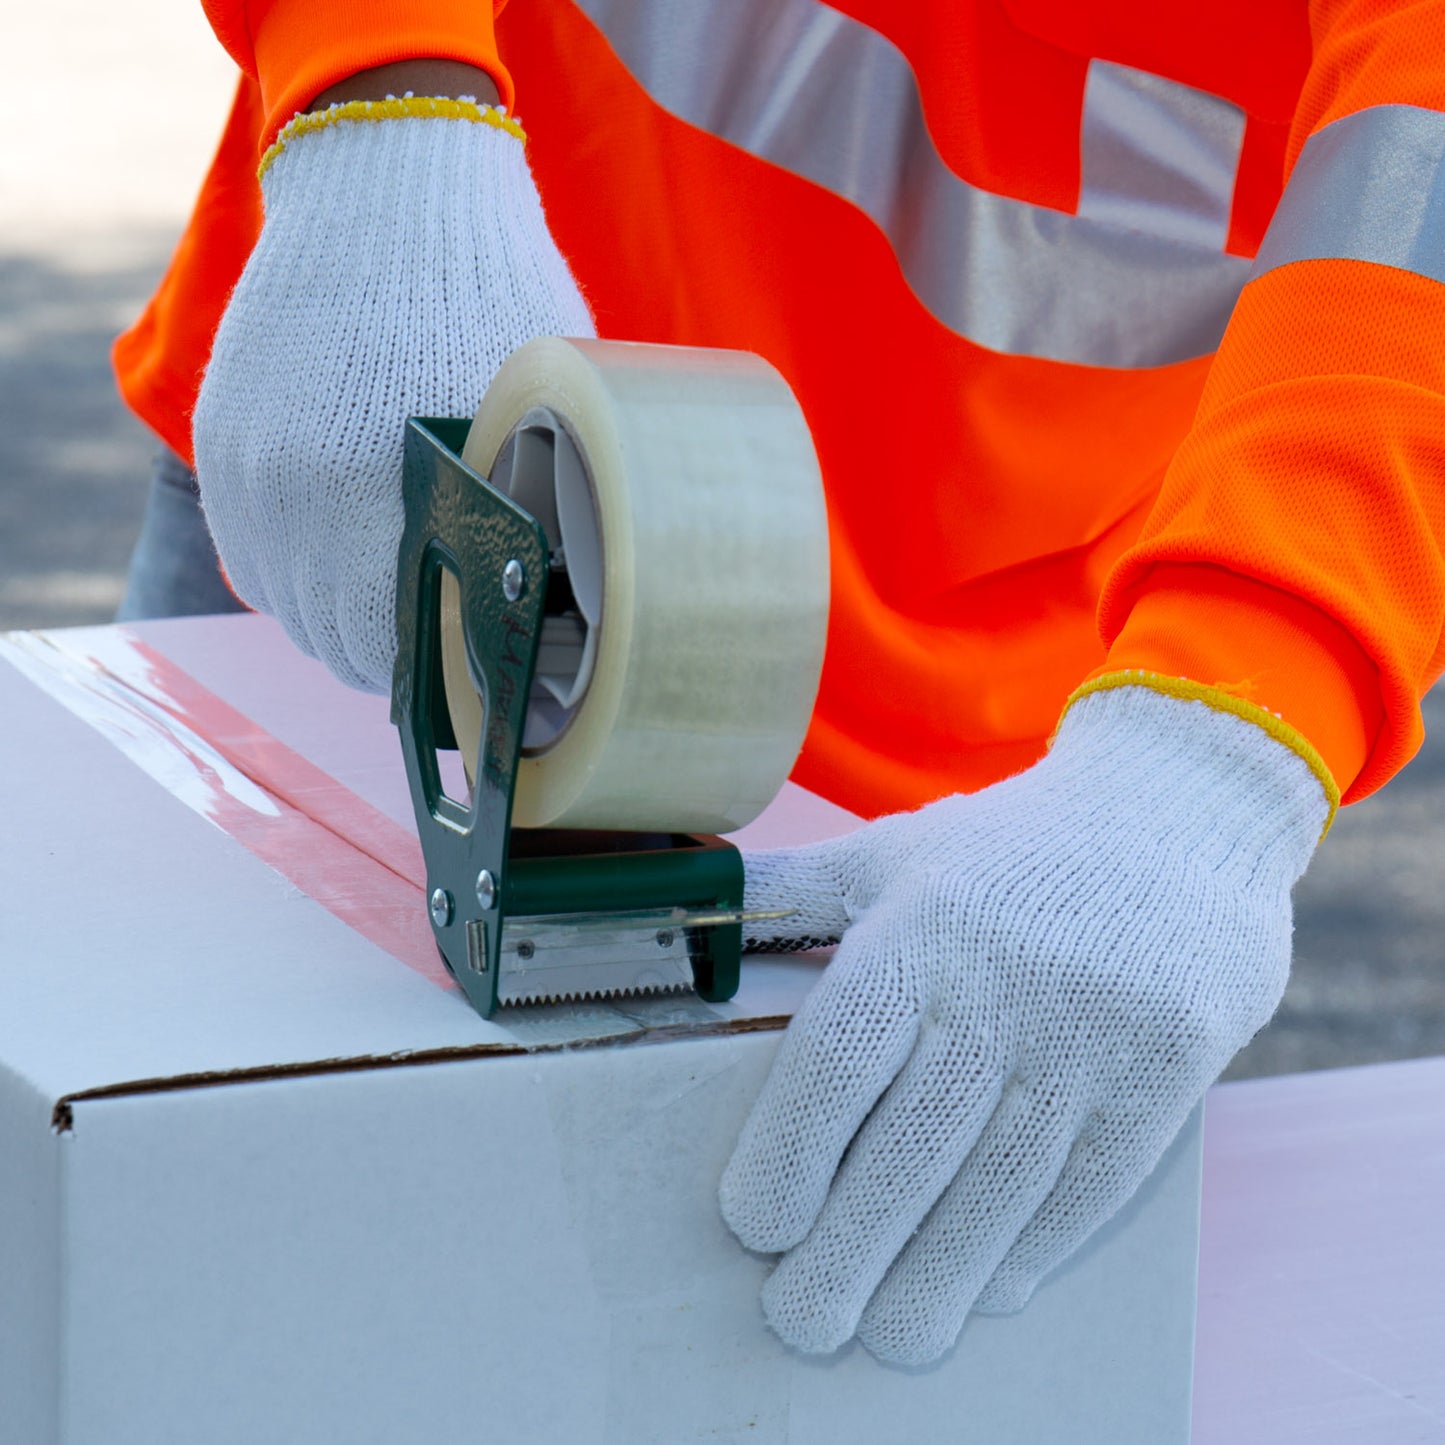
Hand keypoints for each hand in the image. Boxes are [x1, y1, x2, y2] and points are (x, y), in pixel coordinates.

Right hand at [193, 99, 593, 690]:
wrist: (389, 186)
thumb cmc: (490, 293)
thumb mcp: (539, 409)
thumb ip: (531, 507)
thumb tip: (543, 598)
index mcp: (404, 496)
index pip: (407, 651)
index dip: (444, 680)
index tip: (472, 682)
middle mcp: (311, 498)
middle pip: (343, 644)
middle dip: (396, 659)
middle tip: (440, 649)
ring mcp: (254, 472)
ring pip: (290, 610)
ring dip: (339, 624)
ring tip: (392, 608)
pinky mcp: (222, 445)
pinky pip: (248, 558)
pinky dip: (290, 577)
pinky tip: (337, 562)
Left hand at [721, 683, 1328, 1364]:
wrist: (1173, 810)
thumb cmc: (1004, 850)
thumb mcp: (890, 851)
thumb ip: (787, 893)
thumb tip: (685, 920)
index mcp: (921, 928)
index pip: (839, 1058)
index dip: (791, 1151)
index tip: (756, 1225)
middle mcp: (1005, 982)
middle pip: (915, 1142)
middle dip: (852, 1248)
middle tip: (803, 1323)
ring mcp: (1093, 1029)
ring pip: (1003, 1180)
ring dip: (941, 1274)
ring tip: (893, 1338)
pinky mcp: (1169, 1064)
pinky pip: (1094, 1178)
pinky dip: (1037, 1244)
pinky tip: (989, 1288)